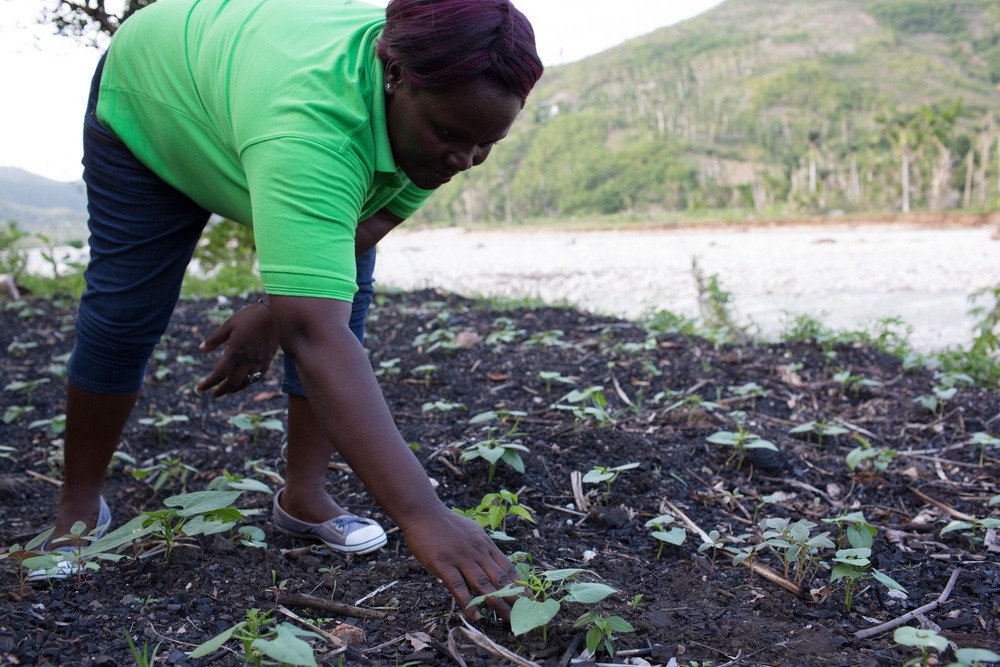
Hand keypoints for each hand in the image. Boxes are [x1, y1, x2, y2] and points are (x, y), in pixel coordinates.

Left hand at [197, 302, 278, 396]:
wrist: (276, 314)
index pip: (219, 373)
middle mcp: (248, 360)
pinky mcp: (268, 359)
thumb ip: (215, 338)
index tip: (200, 388)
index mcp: (236, 351)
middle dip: (222, 390)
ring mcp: (259, 361)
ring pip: (246, 382)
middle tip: (214, 394)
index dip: (209, 383)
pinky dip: (249, 381)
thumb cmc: (251, 316)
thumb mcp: (229, 324)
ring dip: (235, 388)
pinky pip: (258, 376)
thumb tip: (201, 349)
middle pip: (233, 382)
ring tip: (228, 390)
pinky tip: (245, 380)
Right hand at [401, 505, 520, 621]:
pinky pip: (458, 586)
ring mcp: (461, 558)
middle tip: (523, 614)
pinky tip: (476, 615)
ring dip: (497, 604)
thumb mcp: (473, 531)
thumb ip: (483, 548)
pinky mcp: (443, 564)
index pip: (508, 567)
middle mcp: (477, 552)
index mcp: (486, 545)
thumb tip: (494, 562)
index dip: (520, 584)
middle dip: (513, 598)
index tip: (530, 598)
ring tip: (507, 619)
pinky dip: (468, 602)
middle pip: (500, 579)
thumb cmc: (447, 523)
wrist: (424, 513)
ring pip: (483, 584)